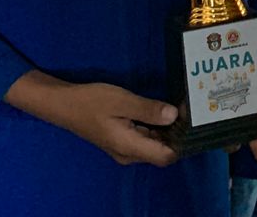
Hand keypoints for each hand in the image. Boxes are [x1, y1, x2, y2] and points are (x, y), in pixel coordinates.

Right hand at [4, 73, 175, 166]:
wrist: (64, 105)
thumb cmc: (91, 101)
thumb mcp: (121, 100)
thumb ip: (148, 109)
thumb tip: (174, 115)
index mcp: (130, 147)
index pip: (166, 156)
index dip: (182, 140)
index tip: (191, 119)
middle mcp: (129, 154)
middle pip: (162, 150)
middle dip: (177, 132)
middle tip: (190, 108)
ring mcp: (124, 149)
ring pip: (154, 144)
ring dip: (167, 129)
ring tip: (180, 106)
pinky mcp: (121, 140)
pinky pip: (145, 138)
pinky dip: (155, 127)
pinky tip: (162, 110)